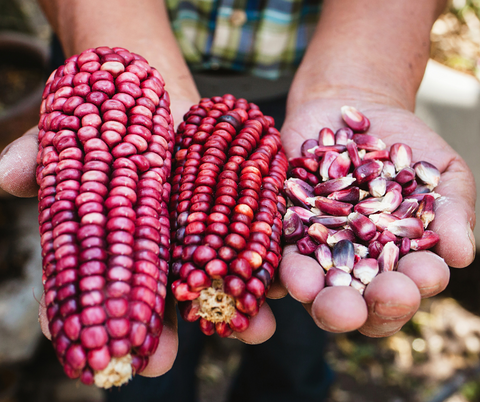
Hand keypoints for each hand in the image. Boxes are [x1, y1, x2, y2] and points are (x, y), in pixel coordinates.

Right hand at [3, 94, 277, 377]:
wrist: (147, 85)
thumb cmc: (98, 113)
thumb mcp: (65, 129)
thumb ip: (38, 154)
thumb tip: (4, 176)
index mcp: (104, 236)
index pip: (85, 285)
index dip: (81, 318)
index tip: (88, 352)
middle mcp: (149, 242)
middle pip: (152, 294)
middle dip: (156, 330)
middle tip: (155, 364)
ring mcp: (190, 227)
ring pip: (206, 275)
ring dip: (227, 306)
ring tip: (246, 333)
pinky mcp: (226, 204)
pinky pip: (244, 237)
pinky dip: (258, 262)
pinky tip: (273, 289)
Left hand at [277, 96, 475, 336]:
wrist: (351, 106)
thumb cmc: (406, 145)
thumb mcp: (440, 172)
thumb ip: (452, 213)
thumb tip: (461, 255)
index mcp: (397, 261)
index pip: (405, 289)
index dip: (414, 288)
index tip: (421, 274)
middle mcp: (354, 264)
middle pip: (358, 303)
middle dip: (361, 308)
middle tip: (367, 301)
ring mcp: (317, 248)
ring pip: (314, 286)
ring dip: (314, 296)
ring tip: (314, 292)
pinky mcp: (285, 228)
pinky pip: (282, 250)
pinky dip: (285, 262)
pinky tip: (290, 268)